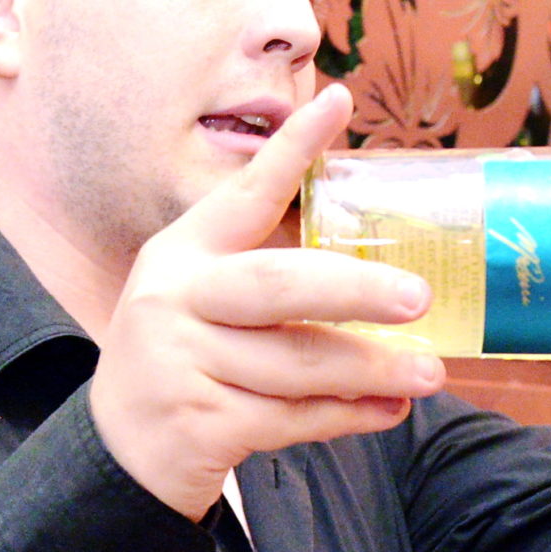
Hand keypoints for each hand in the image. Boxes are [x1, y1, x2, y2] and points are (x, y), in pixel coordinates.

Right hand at [86, 86, 445, 517]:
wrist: (121, 450)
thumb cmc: (189, 360)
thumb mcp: (205, 300)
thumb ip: (268, 274)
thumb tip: (384, 263)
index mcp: (183, 252)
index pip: (245, 193)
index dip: (293, 148)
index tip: (338, 101)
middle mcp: (175, 297)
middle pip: (278, 285)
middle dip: (356, 291)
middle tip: (419, 298)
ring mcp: (181, 361)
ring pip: (297, 363)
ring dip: (372, 369)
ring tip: (429, 373)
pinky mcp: (199, 422)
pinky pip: (291, 417)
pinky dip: (347, 416)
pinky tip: (386, 412)